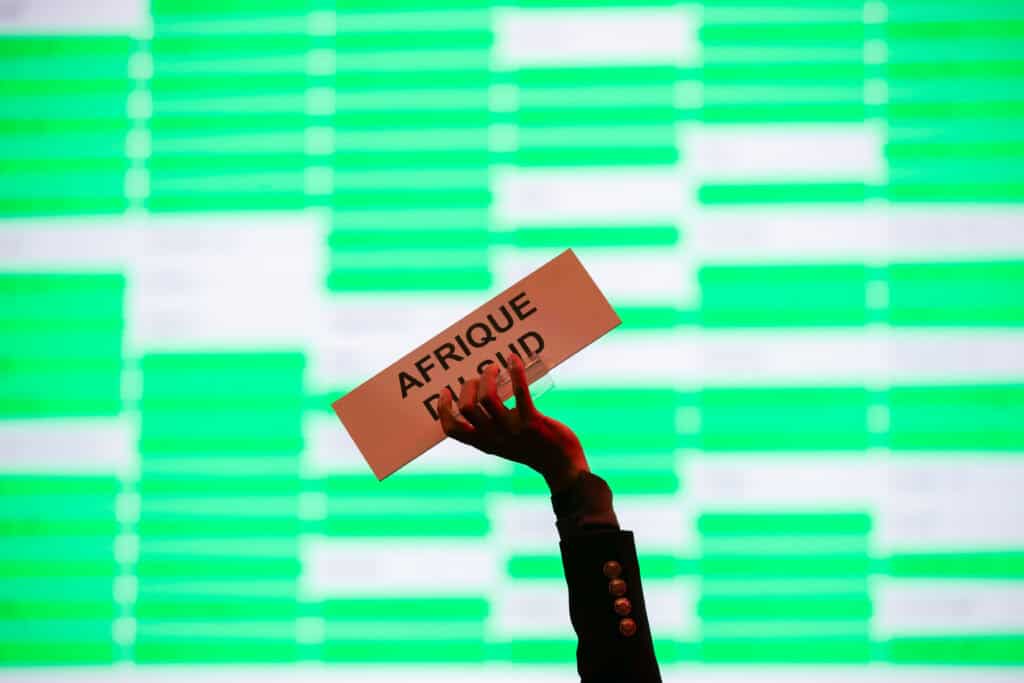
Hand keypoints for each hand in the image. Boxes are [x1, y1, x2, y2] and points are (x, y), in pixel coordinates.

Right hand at [438, 352, 588, 492]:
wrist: (562, 465)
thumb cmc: (533, 448)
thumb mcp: (505, 443)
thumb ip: (491, 428)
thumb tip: (482, 396)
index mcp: (484, 443)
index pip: (452, 429)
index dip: (443, 409)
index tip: (446, 391)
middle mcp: (494, 437)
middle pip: (466, 407)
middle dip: (469, 386)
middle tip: (480, 377)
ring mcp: (512, 430)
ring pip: (487, 397)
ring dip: (487, 376)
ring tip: (494, 367)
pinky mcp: (532, 421)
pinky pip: (519, 392)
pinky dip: (515, 371)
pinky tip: (514, 359)